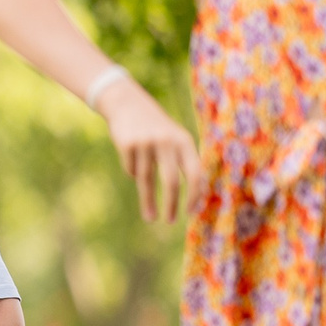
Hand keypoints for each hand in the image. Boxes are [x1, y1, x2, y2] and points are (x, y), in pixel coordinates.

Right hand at [100, 76, 197, 223]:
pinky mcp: (126, 144)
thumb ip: (187, 161)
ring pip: (146, 180)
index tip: (191, 211)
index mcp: (184, 141)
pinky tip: (132, 161)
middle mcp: (167, 142)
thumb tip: (199, 193)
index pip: (194, 172)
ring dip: (149, 201)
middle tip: (170, 221)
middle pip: (171, 180)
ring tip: (151, 218)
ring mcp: (146, 142)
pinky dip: (132, 171)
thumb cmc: (157, 128)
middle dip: (171, 204)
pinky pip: (130, 170)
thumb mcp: (176, 139)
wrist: (127, 104)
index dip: (194, 194)